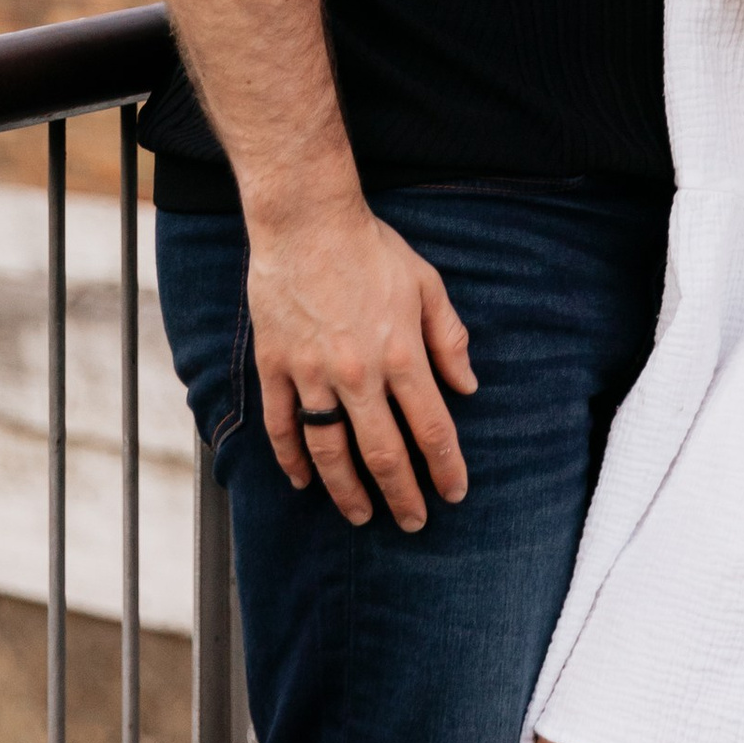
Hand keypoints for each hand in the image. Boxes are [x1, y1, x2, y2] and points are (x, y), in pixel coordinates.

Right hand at [247, 202, 476, 530]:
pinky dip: (291, 460)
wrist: (306, 220)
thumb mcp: (426, 283)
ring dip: (347, 491)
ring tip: (361, 516)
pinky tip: (303, 482)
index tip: (454, 493)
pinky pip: (282, 427)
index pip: (431, 428)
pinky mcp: (276, 367)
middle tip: (413, 522)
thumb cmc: (371, 248)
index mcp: (400, 353)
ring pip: (330, 451)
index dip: (446, 467)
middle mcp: (358, 374)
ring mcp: (312, 374)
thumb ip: (449, 338)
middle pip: (383, 453)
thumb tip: (468, 386)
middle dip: (402, 496)